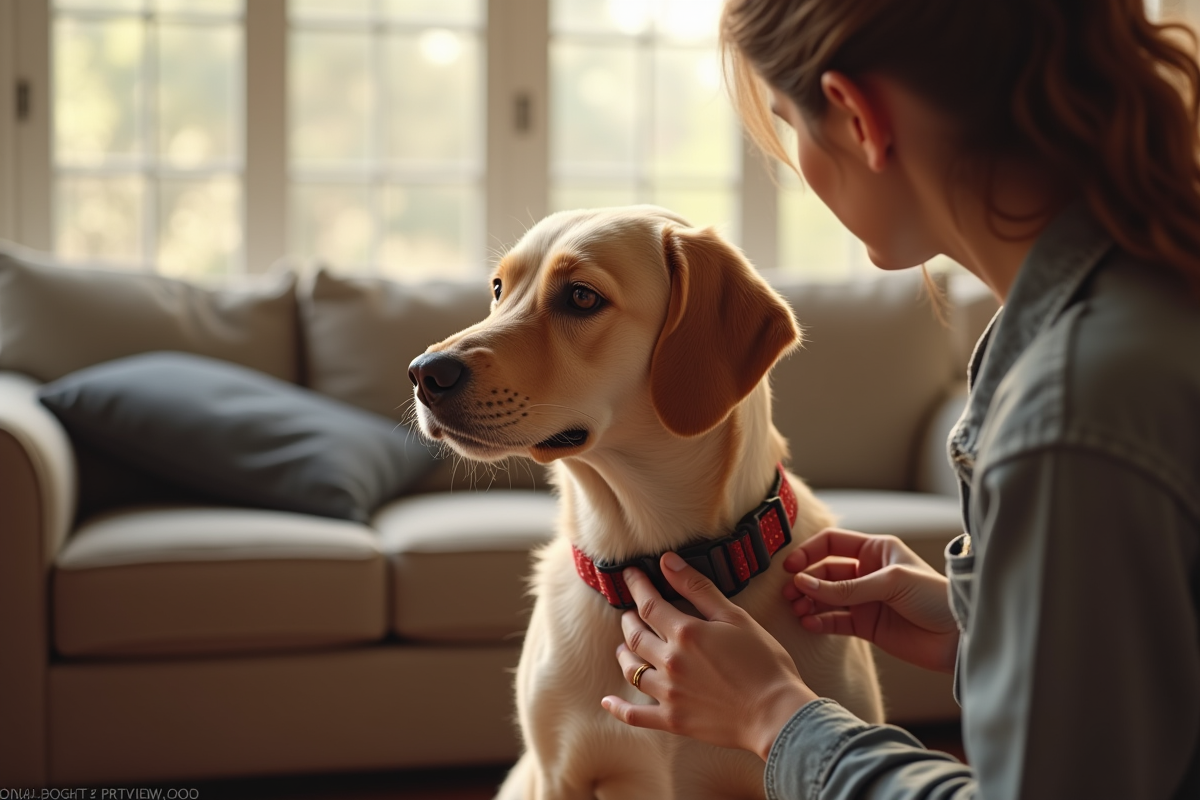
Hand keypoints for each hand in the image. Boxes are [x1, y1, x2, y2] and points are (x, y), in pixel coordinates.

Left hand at [601, 551, 818, 761]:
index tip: (630, 575)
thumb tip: (667, 562)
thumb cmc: (764, 663)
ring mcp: (668, 694)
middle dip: (629, 620)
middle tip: (629, 612)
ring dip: (624, 654)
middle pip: (635, 635)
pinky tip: (607, 700)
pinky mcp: (673, 720)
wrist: (776, 714)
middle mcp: (670, 662)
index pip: (649, 604)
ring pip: (631, 670)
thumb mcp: (734, 617)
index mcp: (685, 633)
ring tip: (624, 646)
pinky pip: (636, 715)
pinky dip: (619, 708)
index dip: (637, 587)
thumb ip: (698, 588)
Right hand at [782, 528, 958, 672]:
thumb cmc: (934, 597)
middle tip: (789, 593)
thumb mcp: (890, 582)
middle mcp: (867, 572)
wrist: (958, 637)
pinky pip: (836, 621)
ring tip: (796, 610)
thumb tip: (805, 584)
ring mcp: (866, 599)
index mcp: (876, 550)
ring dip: (809, 602)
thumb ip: (847, 587)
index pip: (832, 543)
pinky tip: (809, 624)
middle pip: (825, 572)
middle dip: (806, 582)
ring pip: (826, 597)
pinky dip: (820, 622)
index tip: (792, 566)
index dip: (810, 552)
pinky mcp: (866, 625)